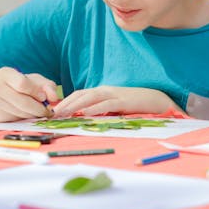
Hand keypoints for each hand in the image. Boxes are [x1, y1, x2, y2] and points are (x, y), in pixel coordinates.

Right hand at [0, 67, 58, 120]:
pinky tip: (26, 114)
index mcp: (6, 74)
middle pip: (24, 102)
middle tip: (48, 111)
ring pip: (21, 113)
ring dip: (34, 115)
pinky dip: (26, 119)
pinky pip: (17, 120)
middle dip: (40, 109)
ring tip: (38, 111)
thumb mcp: (32, 80)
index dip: (36, 92)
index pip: (22, 84)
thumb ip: (46, 85)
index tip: (44, 98)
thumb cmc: (16, 85)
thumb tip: (54, 97)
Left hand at [51, 85, 180, 118]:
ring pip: (90, 98)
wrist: (156, 99)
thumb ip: (101, 109)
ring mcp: (114, 94)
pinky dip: (95, 108)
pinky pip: (106, 104)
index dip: (66, 101)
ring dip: (75, 105)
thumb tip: (85, 117)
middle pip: (81, 95)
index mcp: (102, 92)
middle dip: (65, 103)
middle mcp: (105, 90)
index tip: (54, 111)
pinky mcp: (123, 101)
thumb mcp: (114, 107)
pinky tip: (85, 113)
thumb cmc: (135, 104)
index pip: (80, 94)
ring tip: (63, 113)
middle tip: (52, 113)